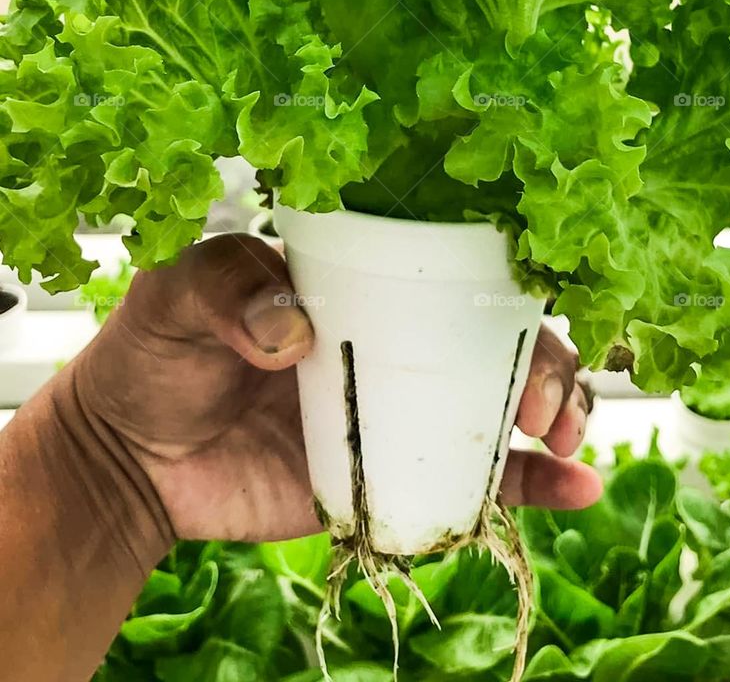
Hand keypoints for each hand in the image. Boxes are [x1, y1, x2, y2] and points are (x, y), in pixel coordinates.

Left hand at [69, 233, 601, 549]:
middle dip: (545, 361)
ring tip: (566, 440)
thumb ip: (227, 288)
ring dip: (555, 413)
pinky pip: (474, 483)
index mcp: (357, 281)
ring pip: (500, 405)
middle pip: (495, 337)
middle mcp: (393, 338)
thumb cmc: (155, 353)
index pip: (450, 265)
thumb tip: (295, 329)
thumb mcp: (177, 294)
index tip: (523, 318)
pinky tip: (578, 489)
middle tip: (545, 402)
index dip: (502, 285)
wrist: (126, 458)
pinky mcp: (388, 477)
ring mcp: (396, 410)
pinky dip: (533, 487)